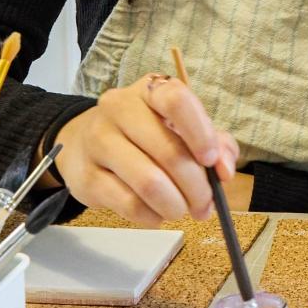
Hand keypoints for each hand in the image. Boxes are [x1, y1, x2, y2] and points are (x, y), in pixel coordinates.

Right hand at [53, 72, 239, 227]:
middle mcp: (119, 108)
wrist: (83, 144)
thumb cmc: (144, 135)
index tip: (212, 161)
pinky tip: (156, 214)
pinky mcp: (86, 177)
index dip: (200, 133)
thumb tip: (224, 171)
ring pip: (149, 183)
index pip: (177, 100)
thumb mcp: (181, 128)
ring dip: (175, 206)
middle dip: (196, 188)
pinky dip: (152, 217)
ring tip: (180, 210)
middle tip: (205, 205)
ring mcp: (98, 141)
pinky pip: (129, 204)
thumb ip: (215, 144)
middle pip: (168, 151)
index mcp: (149, 90)